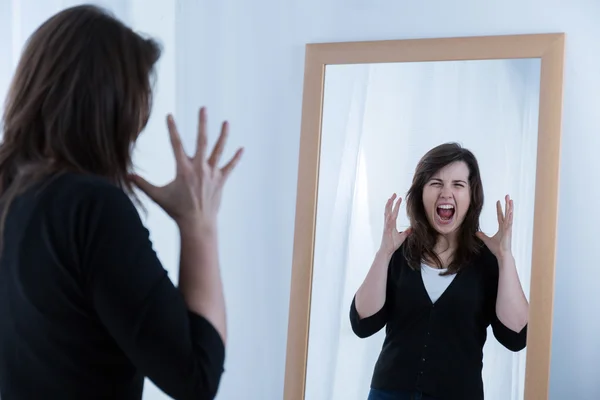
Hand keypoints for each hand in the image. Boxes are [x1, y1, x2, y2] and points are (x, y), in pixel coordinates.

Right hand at [130, 107, 242, 228]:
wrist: (197, 224)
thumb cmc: (176, 210)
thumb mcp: (157, 196)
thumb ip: (142, 184)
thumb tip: (127, 175)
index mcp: (184, 169)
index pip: (176, 144)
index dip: (172, 129)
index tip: (169, 115)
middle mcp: (199, 168)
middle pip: (202, 141)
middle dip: (202, 123)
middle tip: (203, 108)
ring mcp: (212, 174)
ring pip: (219, 150)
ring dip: (223, 136)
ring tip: (226, 122)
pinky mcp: (221, 181)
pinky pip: (230, 167)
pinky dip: (236, 158)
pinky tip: (242, 149)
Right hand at [380, 194, 411, 255]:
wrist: (387, 251)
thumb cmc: (392, 244)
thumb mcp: (402, 237)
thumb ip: (407, 232)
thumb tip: (412, 228)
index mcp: (391, 224)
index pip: (393, 212)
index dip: (395, 205)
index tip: (398, 198)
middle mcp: (388, 223)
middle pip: (388, 210)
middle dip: (391, 202)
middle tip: (394, 194)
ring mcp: (387, 226)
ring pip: (387, 214)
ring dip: (389, 206)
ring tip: (390, 199)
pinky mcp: (387, 230)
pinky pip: (388, 222)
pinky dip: (389, 217)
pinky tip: (391, 212)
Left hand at [476, 194, 512, 258]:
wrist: (502, 254)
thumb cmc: (497, 248)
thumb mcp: (487, 240)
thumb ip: (482, 235)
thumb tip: (476, 232)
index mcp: (502, 227)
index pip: (500, 215)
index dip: (499, 208)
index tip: (498, 201)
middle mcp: (506, 226)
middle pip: (506, 213)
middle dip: (507, 204)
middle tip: (507, 196)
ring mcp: (508, 228)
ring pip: (509, 215)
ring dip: (510, 207)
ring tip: (510, 200)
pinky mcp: (508, 231)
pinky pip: (509, 222)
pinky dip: (510, 216)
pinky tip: (510, 210)